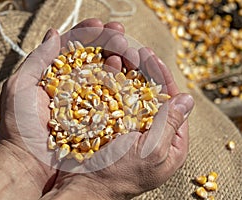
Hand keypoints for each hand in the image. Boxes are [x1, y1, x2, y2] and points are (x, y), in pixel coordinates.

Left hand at [0, 18, 127, 193]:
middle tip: (120, 33)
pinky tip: (127, 74)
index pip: (73, 49)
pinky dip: (122, 85)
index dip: (87, 34)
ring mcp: (86, 103)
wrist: (26, 163)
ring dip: (118, 59)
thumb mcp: (19, 87)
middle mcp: (73, 87)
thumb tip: (54, 33)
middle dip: (108, 42)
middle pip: (94, 59)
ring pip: (106, 76)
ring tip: (127, 51)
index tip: (99, 24)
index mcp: (55, 76)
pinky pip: (112, 100)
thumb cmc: (18, 126)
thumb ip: (38, 59)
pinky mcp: (96, 119)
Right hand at [43, 40, 193, 198]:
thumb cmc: (119, 175)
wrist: (84, 186)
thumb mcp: (152, 151)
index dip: (163, 79)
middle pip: (152, 95)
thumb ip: (170, 124)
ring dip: (127, 73)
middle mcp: (150, 133)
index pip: (172, 104)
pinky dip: (109, 84)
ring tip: (122, 54)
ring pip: (131, 95)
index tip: (154, 59)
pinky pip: (112, 101)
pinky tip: (107, 69)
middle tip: (139, 52)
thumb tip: (187, 99)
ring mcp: (128, 128)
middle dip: (145, 72)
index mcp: (169, 143)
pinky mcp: (110, 125)